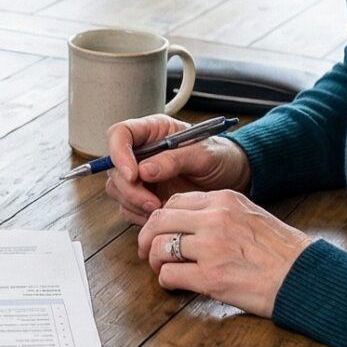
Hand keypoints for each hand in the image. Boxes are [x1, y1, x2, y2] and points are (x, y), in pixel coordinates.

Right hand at [103, 115, 251, 222]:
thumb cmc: (221, 157)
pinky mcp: (145, 196)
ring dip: (134, 203)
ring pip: (118, 190)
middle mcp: (143, 153)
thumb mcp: (204, 153)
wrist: (233, 178)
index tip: (132, 174)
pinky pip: (128, 208)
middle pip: (113, 167)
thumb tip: (145, 170)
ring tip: (160, 208)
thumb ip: (174, 159)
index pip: (120, 134)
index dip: (118, 153)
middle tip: (151, 201)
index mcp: (154, 131)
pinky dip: (140, 215)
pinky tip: (160, 215)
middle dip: (129, 188)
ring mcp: (142, 176)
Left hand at [136, 191, 309, 317]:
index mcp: (224, 200)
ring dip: (154, 261)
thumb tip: (189, 224)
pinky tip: (174, 284)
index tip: (159, 231)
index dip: (161, 218)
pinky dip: (165, 281)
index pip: (176, 202)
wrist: (304, 276)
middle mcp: (214, 219)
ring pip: (159, 247)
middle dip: (146, 238)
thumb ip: (220, 214)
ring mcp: (211, 248)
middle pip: (159, 221)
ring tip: (161, 269)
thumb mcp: (250, 215)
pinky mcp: (211, 278)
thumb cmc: (282, 251)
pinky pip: (170, 275)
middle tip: (146, 251)